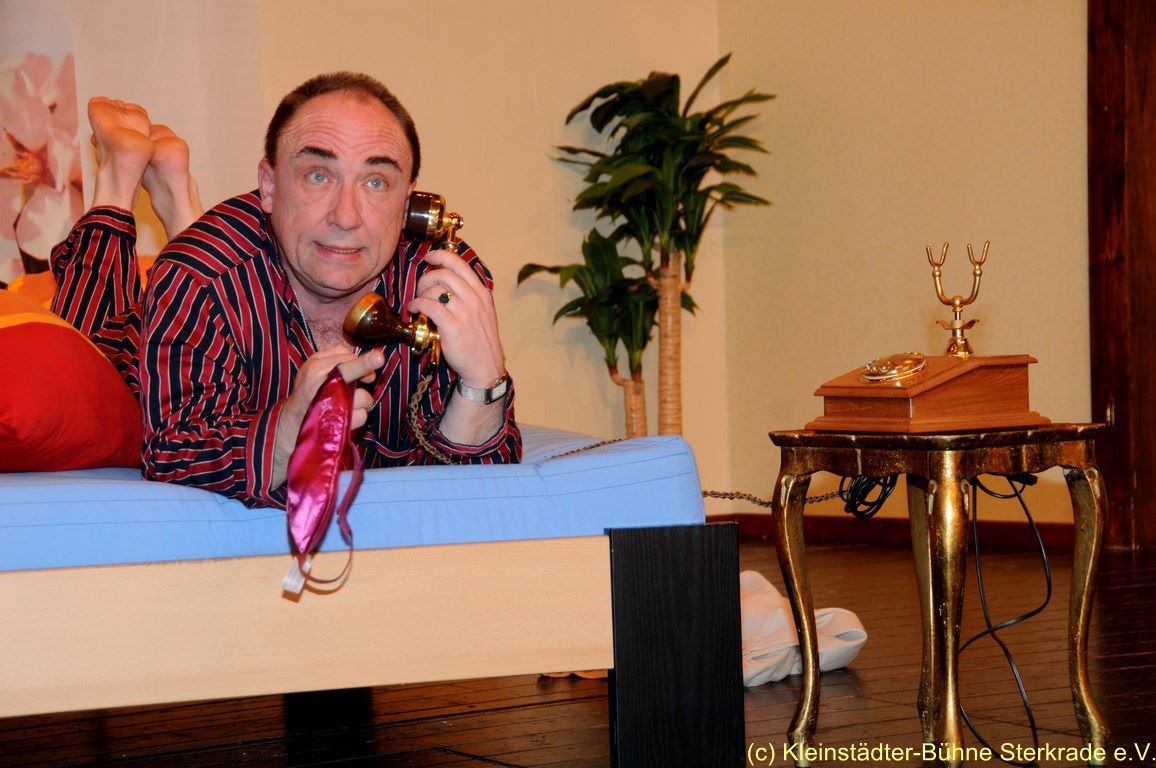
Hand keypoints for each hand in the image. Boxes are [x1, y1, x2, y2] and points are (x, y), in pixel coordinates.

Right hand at [271, 344, 383, 488]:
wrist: (292, 422)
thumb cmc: (309, 392)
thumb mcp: (314, 369)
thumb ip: (336, 359)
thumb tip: (367, 358)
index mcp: (315, 366)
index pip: (343, 354)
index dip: (362, 360)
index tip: (375, 361)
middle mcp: (321, 382)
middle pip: (348, 370)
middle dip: (365, 364)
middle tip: (379, 358)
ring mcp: (329, 403)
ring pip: (363, 396)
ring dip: (364, 400)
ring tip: (352, 403)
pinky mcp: (336, 422)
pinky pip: (361, 415)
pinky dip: (359, 416)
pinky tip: (348, 416)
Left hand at [407, 248, 505, 387]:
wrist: (484, 367)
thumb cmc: (480, 342)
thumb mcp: (483, 313)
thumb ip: (469, 296)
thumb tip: (446, 282)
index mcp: (482, 293)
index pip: (460, 264)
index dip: (441, 256)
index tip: (429, 257)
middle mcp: (474, 299)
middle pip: (444, 273)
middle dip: (426, 277)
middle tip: (421, 289)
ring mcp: (464, 312)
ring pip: (435, 289)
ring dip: (420, 293)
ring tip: (418, 304)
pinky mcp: (452, 326)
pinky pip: (428, 306)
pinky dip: (417, 304)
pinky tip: (414, 310)